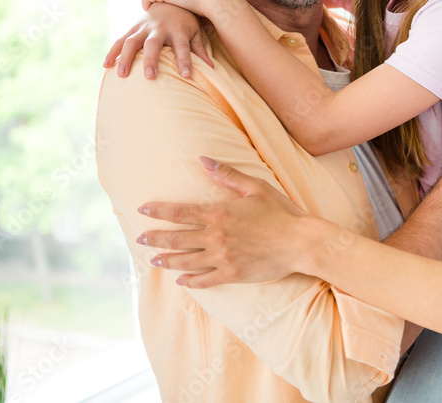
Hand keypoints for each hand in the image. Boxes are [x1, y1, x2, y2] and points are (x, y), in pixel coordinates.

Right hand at [103, 2, 212, 78]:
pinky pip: (120, 40)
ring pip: (132, 42)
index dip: (185, 61)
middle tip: (150, 77)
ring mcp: (144, 27)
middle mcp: (159, 28)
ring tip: (121, 75)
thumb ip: (200, 50)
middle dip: (151, 60)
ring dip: (126, 58)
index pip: (183, 48)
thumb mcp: (195, 32)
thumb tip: (212, 68)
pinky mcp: (133, 28)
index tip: (187, 76)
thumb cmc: (186, 19)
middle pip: (154, 45)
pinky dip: (112, 52)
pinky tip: (106, 65)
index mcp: (178, 30)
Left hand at [137, 158, 308, 287]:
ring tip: (154, 261)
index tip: (143, 210)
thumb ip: (227, 175)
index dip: (159, 212)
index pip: (180, 213)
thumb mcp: (255, 187)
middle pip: (176, 239)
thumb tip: (202, 160)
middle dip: (155, 239)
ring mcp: (222, 258)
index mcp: (219, 214)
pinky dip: (190, 281)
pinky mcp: (232, 274)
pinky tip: (181, 281)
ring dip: (167, 261)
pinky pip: (204, 280)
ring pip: (185, 261)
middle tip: (141, 240)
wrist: (300, 242)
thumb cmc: (281, 211)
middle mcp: (215, 237)